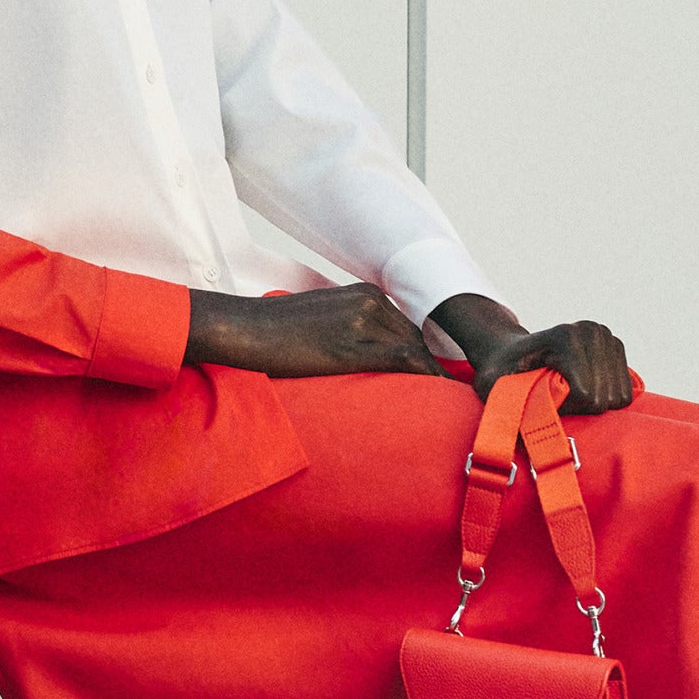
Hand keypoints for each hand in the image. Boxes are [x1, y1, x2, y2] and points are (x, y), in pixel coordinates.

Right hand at [185, 284, 445, 378]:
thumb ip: (353, 331)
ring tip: (450, 405)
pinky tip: (437, 398)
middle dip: (432, 369)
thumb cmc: (276, 332)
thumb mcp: (322, 320)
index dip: (424, 358)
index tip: (440, 380)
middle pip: (416, 339)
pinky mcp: (355, 343)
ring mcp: (364, 320)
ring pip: (415, 350)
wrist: (245, 328)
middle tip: (453, 398)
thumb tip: (371, 360)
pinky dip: (426, 379)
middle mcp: (370, 301)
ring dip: (432, 377)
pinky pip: (404, 361)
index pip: (408, 328)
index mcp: (363, 293)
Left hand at [430, 293, 632, 413]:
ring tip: (568, 389)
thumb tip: (525, 442)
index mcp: (564, 337)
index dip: (565, 407)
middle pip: (604, 398)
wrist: (511, 352)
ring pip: (618, 398)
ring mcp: (606, 335)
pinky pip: (626, 393)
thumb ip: (505, 407)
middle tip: (554, 394)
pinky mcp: (616, 346)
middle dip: (580, 406)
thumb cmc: (501, 373)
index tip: (542, 396)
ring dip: (593, 403)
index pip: (586, 395)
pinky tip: (583, 386)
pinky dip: (606, 398)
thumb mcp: (494, 386)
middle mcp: (590, 330)